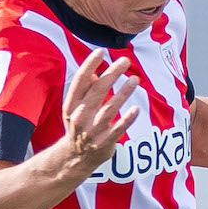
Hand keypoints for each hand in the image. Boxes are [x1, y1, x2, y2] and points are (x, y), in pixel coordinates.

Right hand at [60, 53, 139, 174]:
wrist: (75, 157)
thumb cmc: (79, 125)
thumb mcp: (75, 107)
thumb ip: (84, 91)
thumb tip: (93, 73)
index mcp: (71, 105)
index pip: (80, 81)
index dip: (90, 64)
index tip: (101, 51)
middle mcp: (80, 117)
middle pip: (97, 91)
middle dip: (112, 73)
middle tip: (125, 60)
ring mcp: (92, 131)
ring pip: (110, 108)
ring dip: (124, 93)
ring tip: (135, 79)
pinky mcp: (104, 142)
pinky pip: (118, 129)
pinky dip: (127, 119)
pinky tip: (136, 109)